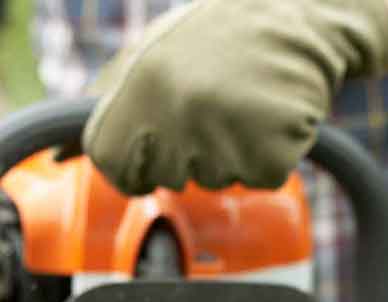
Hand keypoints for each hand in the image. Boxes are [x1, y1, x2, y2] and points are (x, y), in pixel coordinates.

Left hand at [83, 0, 387, 194]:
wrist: (301, 17)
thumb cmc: (225, 38)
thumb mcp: (155, 55)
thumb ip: (115, 104)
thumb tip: (69, 158)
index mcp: (143, 83)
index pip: (114, 163)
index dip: (135, 167)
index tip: (155, 154)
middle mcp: (180, 112)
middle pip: (173, 178)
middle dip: (194, 155)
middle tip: (219, 106)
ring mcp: (227, 136)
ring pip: (219, 179)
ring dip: (235, 152)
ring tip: (249, 104)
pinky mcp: (271, 154)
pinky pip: (261, 178)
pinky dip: (272, 157)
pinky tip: (274, 116)